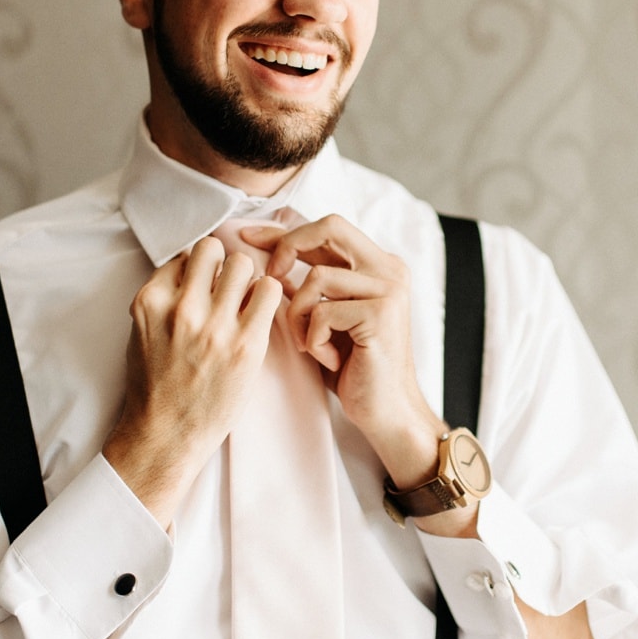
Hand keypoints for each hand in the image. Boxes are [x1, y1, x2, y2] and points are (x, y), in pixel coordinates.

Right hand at [103, 235, 281, 524]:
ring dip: (247, 279)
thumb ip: (163, 298)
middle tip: (227, 288)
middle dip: (223, 265)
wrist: (166, 434)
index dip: (197, 267)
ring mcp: (215, 326)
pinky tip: (260, 314)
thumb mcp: (141, 332)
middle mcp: (182, 308)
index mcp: (151, 301)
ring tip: (244, 301)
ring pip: (244, 264)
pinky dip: (268, 297)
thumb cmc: (154, 386)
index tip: (204, 285)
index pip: (184, 254)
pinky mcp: (246, 344)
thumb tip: (190, 268)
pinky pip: (270, 291)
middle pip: (214, 249)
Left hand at [239, 215, 448, 496]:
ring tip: (308, 344)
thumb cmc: (352, 367)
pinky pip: (323, 313)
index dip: (284, 230)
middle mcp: (389, 268)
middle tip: (270, 279)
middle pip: (329, 227)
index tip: (247, 237)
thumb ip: (307, 285)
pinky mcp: (382, 314)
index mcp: (378, 264)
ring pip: (316, 278)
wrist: (385, 411)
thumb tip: (264, 253)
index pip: (327, 227)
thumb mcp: (324, 317)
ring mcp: (389, 289)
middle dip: (288, 248)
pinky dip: (314, 339)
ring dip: (299, 315)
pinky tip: (328, 359)